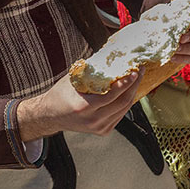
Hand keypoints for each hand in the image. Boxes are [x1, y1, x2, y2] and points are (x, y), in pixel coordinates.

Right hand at [17, 72, 142, 140]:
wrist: (50, 116)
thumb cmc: (60, 94)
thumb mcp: (73, 79)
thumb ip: (92, 71)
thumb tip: (112, 57)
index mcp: (84, 107)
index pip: (112, 95)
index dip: (126, 83)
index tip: (134, 71)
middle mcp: (93, 120)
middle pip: (122, 103)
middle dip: (134, 85)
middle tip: (140, 72)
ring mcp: (99, 128)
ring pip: (124, 109)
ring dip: (133, 93)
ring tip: (136, 79)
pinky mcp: (103, 131)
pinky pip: (120, 115)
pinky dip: (126, 102)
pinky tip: (128, 91)